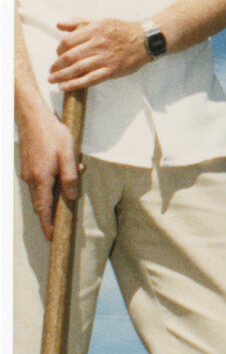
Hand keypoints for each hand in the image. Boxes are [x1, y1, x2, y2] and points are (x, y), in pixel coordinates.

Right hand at [18, 105, 81, 240]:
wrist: (32, 116)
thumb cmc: (52, 133)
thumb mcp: (68, 156)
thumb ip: (69, 179)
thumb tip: (70, 198)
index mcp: (41, 179)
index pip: (43, 209)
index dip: (47, 225)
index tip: (51, 237)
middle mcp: (31, 179)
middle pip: (41, 204)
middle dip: (50, 215)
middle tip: (60, 225)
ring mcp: (27, 172)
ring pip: (41, 192)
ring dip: (53, 196)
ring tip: (70, 188)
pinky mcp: (28, 166)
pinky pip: (39, 182)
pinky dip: (50, 185)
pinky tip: (63, 173)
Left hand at [50, 19, 148, 89]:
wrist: (145, 41)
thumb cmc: (122, 31)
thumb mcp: (100, 21)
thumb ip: (79, 22)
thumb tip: (59, 25)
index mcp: (94, 30)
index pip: (68, 41)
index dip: (59, 49)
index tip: (58, 54)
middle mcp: (98, 44)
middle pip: (70, 56)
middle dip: (57, 65)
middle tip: (52, 70)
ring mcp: (105, 58)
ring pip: (77, 69)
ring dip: (62, 76)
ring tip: (53, 80)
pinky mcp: (112, 70)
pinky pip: (90, 79)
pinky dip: (76, 84)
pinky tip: (65, 87)